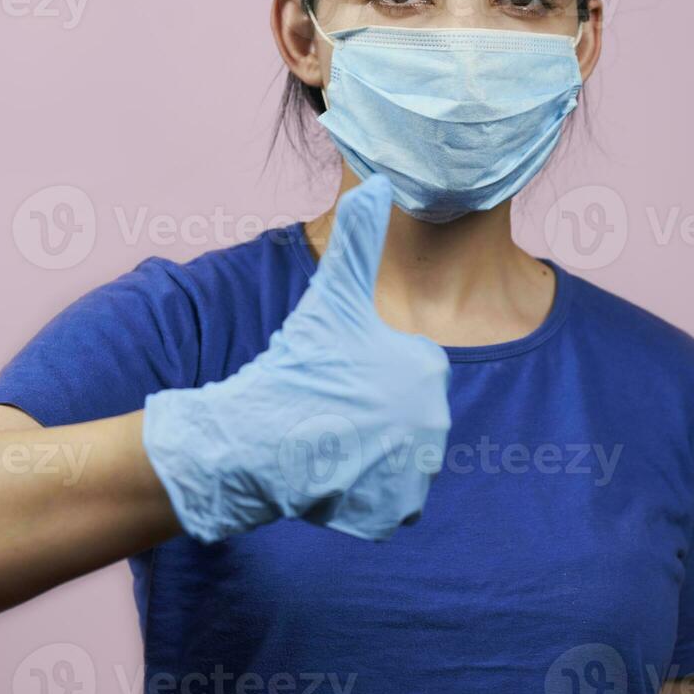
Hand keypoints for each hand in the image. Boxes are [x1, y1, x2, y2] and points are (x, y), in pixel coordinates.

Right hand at [143, 175, 452, 542]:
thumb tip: (379, 180)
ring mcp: (417, 472)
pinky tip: (331, 474)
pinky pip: (386, 501)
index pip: (407, 374)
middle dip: (368, 417)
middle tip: (328, 411)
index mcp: (428, 369)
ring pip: (397, 459)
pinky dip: (362, 493)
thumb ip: (359, 239)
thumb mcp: (330, 295)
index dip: (366, 374)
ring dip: (366, 454)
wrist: (256, 439)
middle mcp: (436, 422)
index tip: (337, 377)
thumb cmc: (294, 363)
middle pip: (404, 419)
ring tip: (327, 440)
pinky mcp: (395, 513)